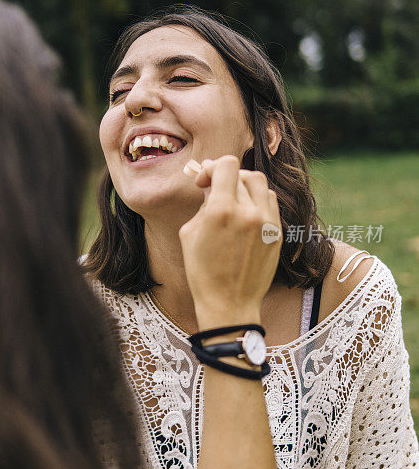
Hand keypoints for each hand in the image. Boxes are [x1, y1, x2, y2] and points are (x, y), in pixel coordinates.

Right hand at [179, 155, 281, 327]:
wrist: (229, 304)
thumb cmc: (203, 272)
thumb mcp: (190, 233)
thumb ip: (203, 204)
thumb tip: (211, 185)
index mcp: (222, 211)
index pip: (226, 165)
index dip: (212, 167)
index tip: (204, 181)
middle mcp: (248, 212)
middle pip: (242, 174)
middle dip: (225, 177)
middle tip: (214, 187)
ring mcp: (267, 223)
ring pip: (260, 184)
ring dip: (244, 185)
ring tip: (233, 198)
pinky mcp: (278, 233)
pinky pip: (270, 202)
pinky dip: (258, 200)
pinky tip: (246, 213)